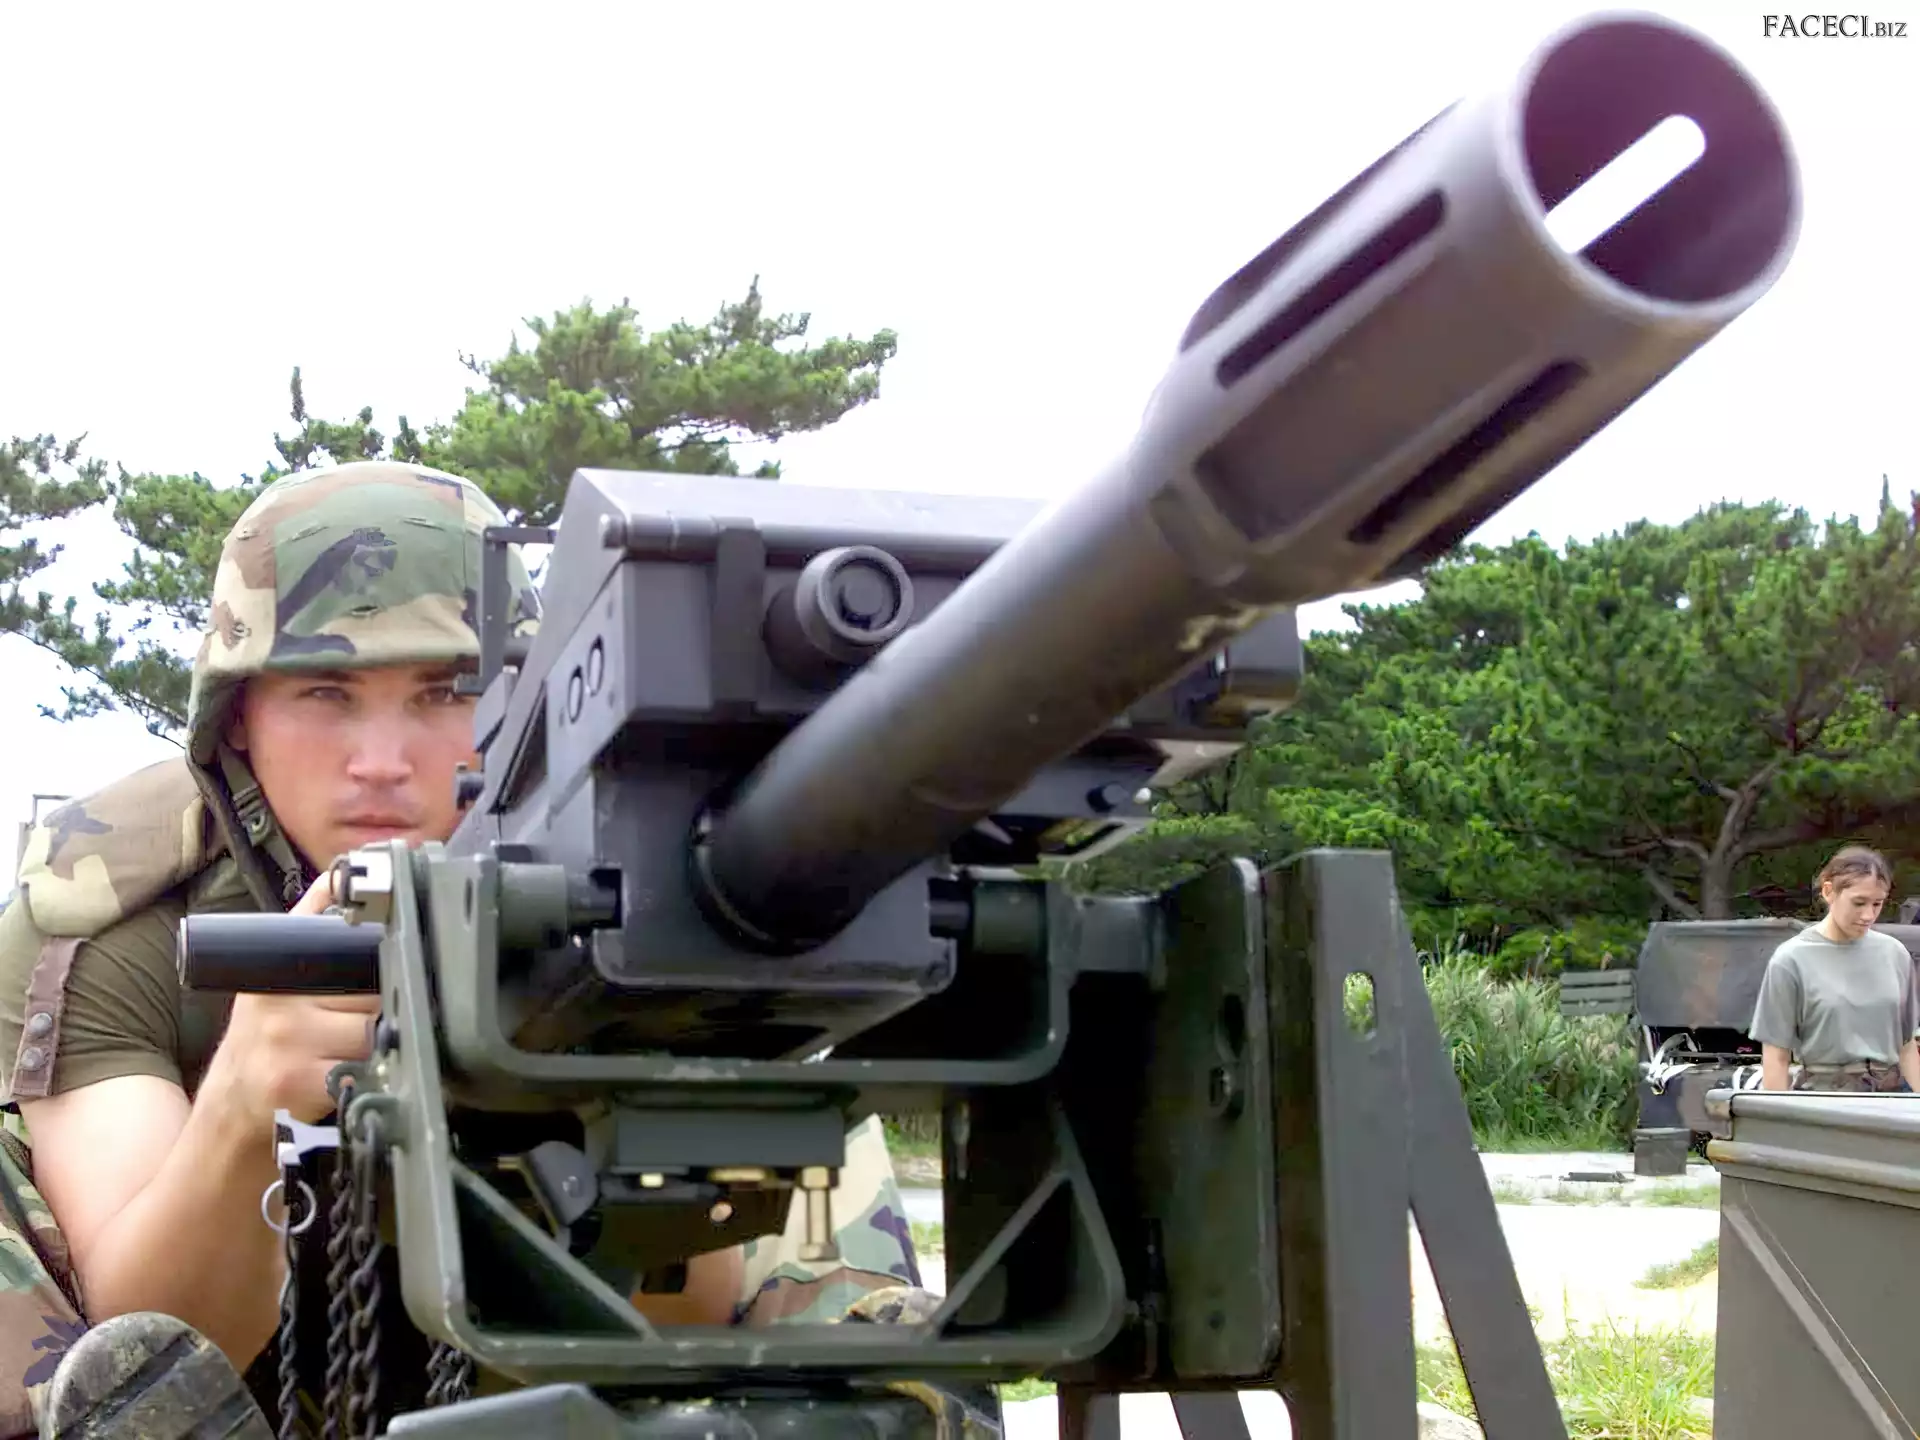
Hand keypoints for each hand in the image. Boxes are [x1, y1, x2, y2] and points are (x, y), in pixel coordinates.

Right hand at [205, 871, 381, 1126]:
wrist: (230, 1106)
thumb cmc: (265, 1035)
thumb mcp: (277, 970)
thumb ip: (314, 919)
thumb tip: (348, 866)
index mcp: (279, 963)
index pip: (351, 943)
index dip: (382, 953)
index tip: (399, 955)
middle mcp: (278, 996)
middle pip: (372, 989)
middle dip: (388, 1004)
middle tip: (376, 1019)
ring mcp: (285, 1039)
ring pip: (374, 1029)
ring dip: (382, 1043)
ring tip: (361, 1049)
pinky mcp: (295, 1081)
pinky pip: (361, 1069)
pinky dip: (368, 1075)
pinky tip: (352, 1076)